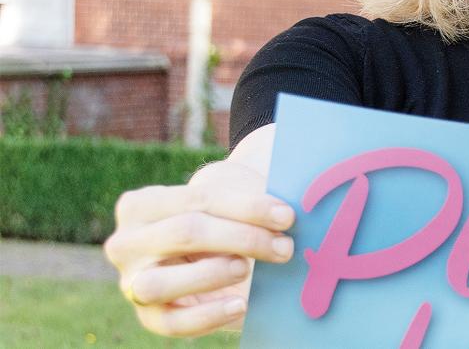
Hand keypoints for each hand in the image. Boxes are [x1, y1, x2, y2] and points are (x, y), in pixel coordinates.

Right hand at [104, 157, 294, 337]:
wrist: (207, 250)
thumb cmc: (220, 218)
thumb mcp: (227, 203)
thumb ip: (247, 204)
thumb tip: (285, 215)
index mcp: (140, 205)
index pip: (199, 199)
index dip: (247, 207)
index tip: (287, 216)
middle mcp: (127, 243)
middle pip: (185, 233)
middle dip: (242, 238)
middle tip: (284, 246)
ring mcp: (131, 282)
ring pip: (162, 281)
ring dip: (211, 274)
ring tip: (246, 269)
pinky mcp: (148, 316)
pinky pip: (172, 323)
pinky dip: (208, 316)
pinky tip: (240, 305)